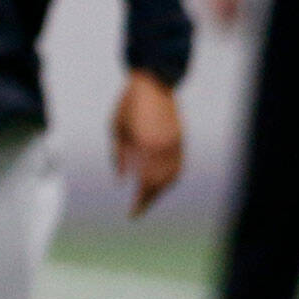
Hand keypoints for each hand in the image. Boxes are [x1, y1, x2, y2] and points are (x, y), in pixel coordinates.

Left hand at [113, 69, 182, 216]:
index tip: (132, 214)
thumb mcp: (116, 129)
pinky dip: (170, 180)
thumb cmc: (128, 106)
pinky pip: (179, 167)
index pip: (145, 183)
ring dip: (160, 192)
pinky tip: (160, 185)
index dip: (140, 202)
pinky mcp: (181, 140)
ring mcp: (176, 144)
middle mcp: (164, 148)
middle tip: (137, 211)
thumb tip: (121, 181)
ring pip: (172, 177)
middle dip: (149, 201)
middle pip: (160, 184)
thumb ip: (118, 156)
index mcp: (146, 146)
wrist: (154, 84)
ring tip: (146, 200)